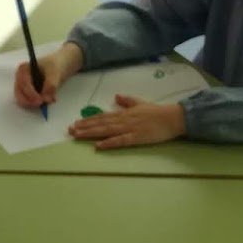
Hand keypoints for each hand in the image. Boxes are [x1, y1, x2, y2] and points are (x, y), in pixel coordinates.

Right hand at [14, 41, 83, 109]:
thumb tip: (46, 99)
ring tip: (47, 102)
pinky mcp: (27, 93)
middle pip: (19, 93)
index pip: (23, 83)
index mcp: (23, 69)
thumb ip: (50, 85)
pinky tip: (46, 101)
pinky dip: (36, 104)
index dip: (31, 93)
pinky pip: (28, 102)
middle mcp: (20, 78)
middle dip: (29, 101)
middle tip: (42, 104)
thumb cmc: (55, 65)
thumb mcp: (54, 72)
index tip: (41, 100)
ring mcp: (23, 86)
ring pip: (22, 99)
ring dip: (33, 104)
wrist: (60, 66)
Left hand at [67, 95, 185, 149]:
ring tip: (77, 135)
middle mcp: (123, 120)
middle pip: (100, 124)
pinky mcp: (136, 138)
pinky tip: (98, 146)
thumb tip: (116, 96)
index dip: (88, 120)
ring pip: (106, 131)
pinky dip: (109, 143)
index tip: (76, 123)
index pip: (102, 117)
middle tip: (70, 130)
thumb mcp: (140, 103)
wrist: (172, 118)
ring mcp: (129, 129)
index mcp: (123, 113)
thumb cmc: (157, 112)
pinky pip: (120, 141)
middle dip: (84, 127)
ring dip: (91, 133)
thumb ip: (127, 101)